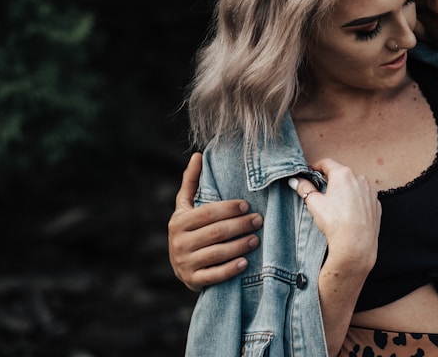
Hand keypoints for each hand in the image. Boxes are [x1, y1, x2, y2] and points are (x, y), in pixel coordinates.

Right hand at [168, 153, 263, 290]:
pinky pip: (214, 276)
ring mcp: (184, 263)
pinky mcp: (192, 281)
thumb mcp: (186, 206)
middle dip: (240, 225)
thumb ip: (191, 182)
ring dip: (240, 245)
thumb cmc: (190, 229)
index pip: (208, 213)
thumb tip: (197, 156)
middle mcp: (178, 243)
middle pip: (215, 232)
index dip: (228, 208)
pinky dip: (230, 269)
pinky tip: (245, 262)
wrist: (182, 265)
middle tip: (259, 220)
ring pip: (217, 253)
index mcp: (178, 222)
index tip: (247, 206)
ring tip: (257, 238)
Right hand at [288, 158, 380, 269]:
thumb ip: (305, 188)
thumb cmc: (336, 223)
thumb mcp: (314, 203)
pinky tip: (348, 212)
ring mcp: (370, 191)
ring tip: (335, 205)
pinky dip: (356, 200)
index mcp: (343, 174)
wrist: (356, 244)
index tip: (310, 172)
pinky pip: (363, 197)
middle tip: (320, 191)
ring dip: (344, 189)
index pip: (327, 163)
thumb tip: (296, 181)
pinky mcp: (376, 203)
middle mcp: (360, 178)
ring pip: (354, 185)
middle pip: (341, 173)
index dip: (316, 167)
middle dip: (330, 180)